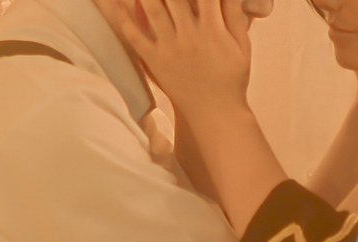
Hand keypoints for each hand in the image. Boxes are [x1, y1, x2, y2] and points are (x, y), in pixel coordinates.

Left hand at [93, 0, 252, 120]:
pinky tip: (116, 2)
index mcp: (214, 30)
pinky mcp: (155, 61)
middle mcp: (190, 36)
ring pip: (152, 8)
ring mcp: (170, 48)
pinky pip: (135, 36)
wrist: (215, 114)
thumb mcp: (241, 47)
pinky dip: (122, 17)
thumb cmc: (231, 79)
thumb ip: (235, 17)